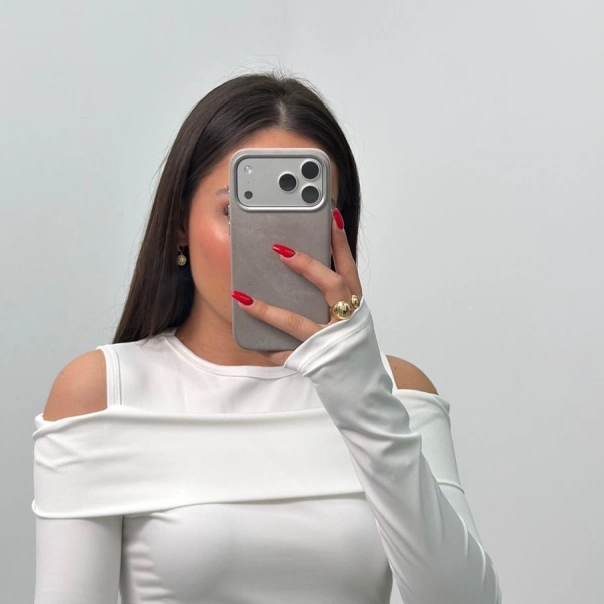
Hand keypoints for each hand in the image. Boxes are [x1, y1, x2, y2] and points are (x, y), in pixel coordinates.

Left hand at [231, 208, 362, 365]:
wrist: (360, 388)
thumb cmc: (350, 347)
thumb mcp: (348, 317)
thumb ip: (331, 296)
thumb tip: (298, 268)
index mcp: (355, 305)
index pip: (349, 267)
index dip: (340, 242)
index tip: (330, 216)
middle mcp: (345, 320)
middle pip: (331, 286)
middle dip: (307, 266)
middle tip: (280, 249)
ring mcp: (329, 341)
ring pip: (297, 323)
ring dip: (268, 310)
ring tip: (244, 297)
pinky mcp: (314, 361)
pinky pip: (287, 353)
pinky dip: (269, 348)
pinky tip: (251, 342)